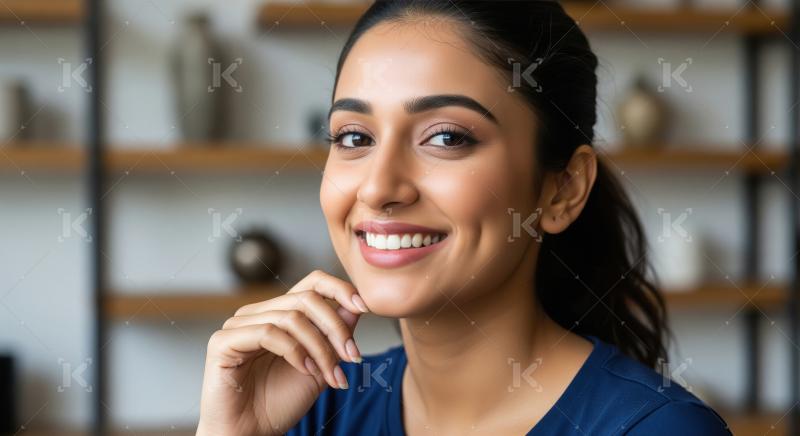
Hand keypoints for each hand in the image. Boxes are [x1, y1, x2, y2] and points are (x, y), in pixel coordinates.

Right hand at [196, 270, 368, 435]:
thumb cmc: (279, 403)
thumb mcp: (320, 366)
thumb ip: (335, 337)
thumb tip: (356, 307)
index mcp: (278, 314)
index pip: (311, 283)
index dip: (339, 288)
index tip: (364, 307)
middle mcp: (257, 313)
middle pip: (306, 299)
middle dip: (336, 328)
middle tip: (352, 357)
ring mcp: (238, 325)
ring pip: (291, 317)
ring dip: (319, 347)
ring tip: (329, 373)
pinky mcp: (223, 341)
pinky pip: (267, 333)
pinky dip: (294, 351)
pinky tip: (305, 370)